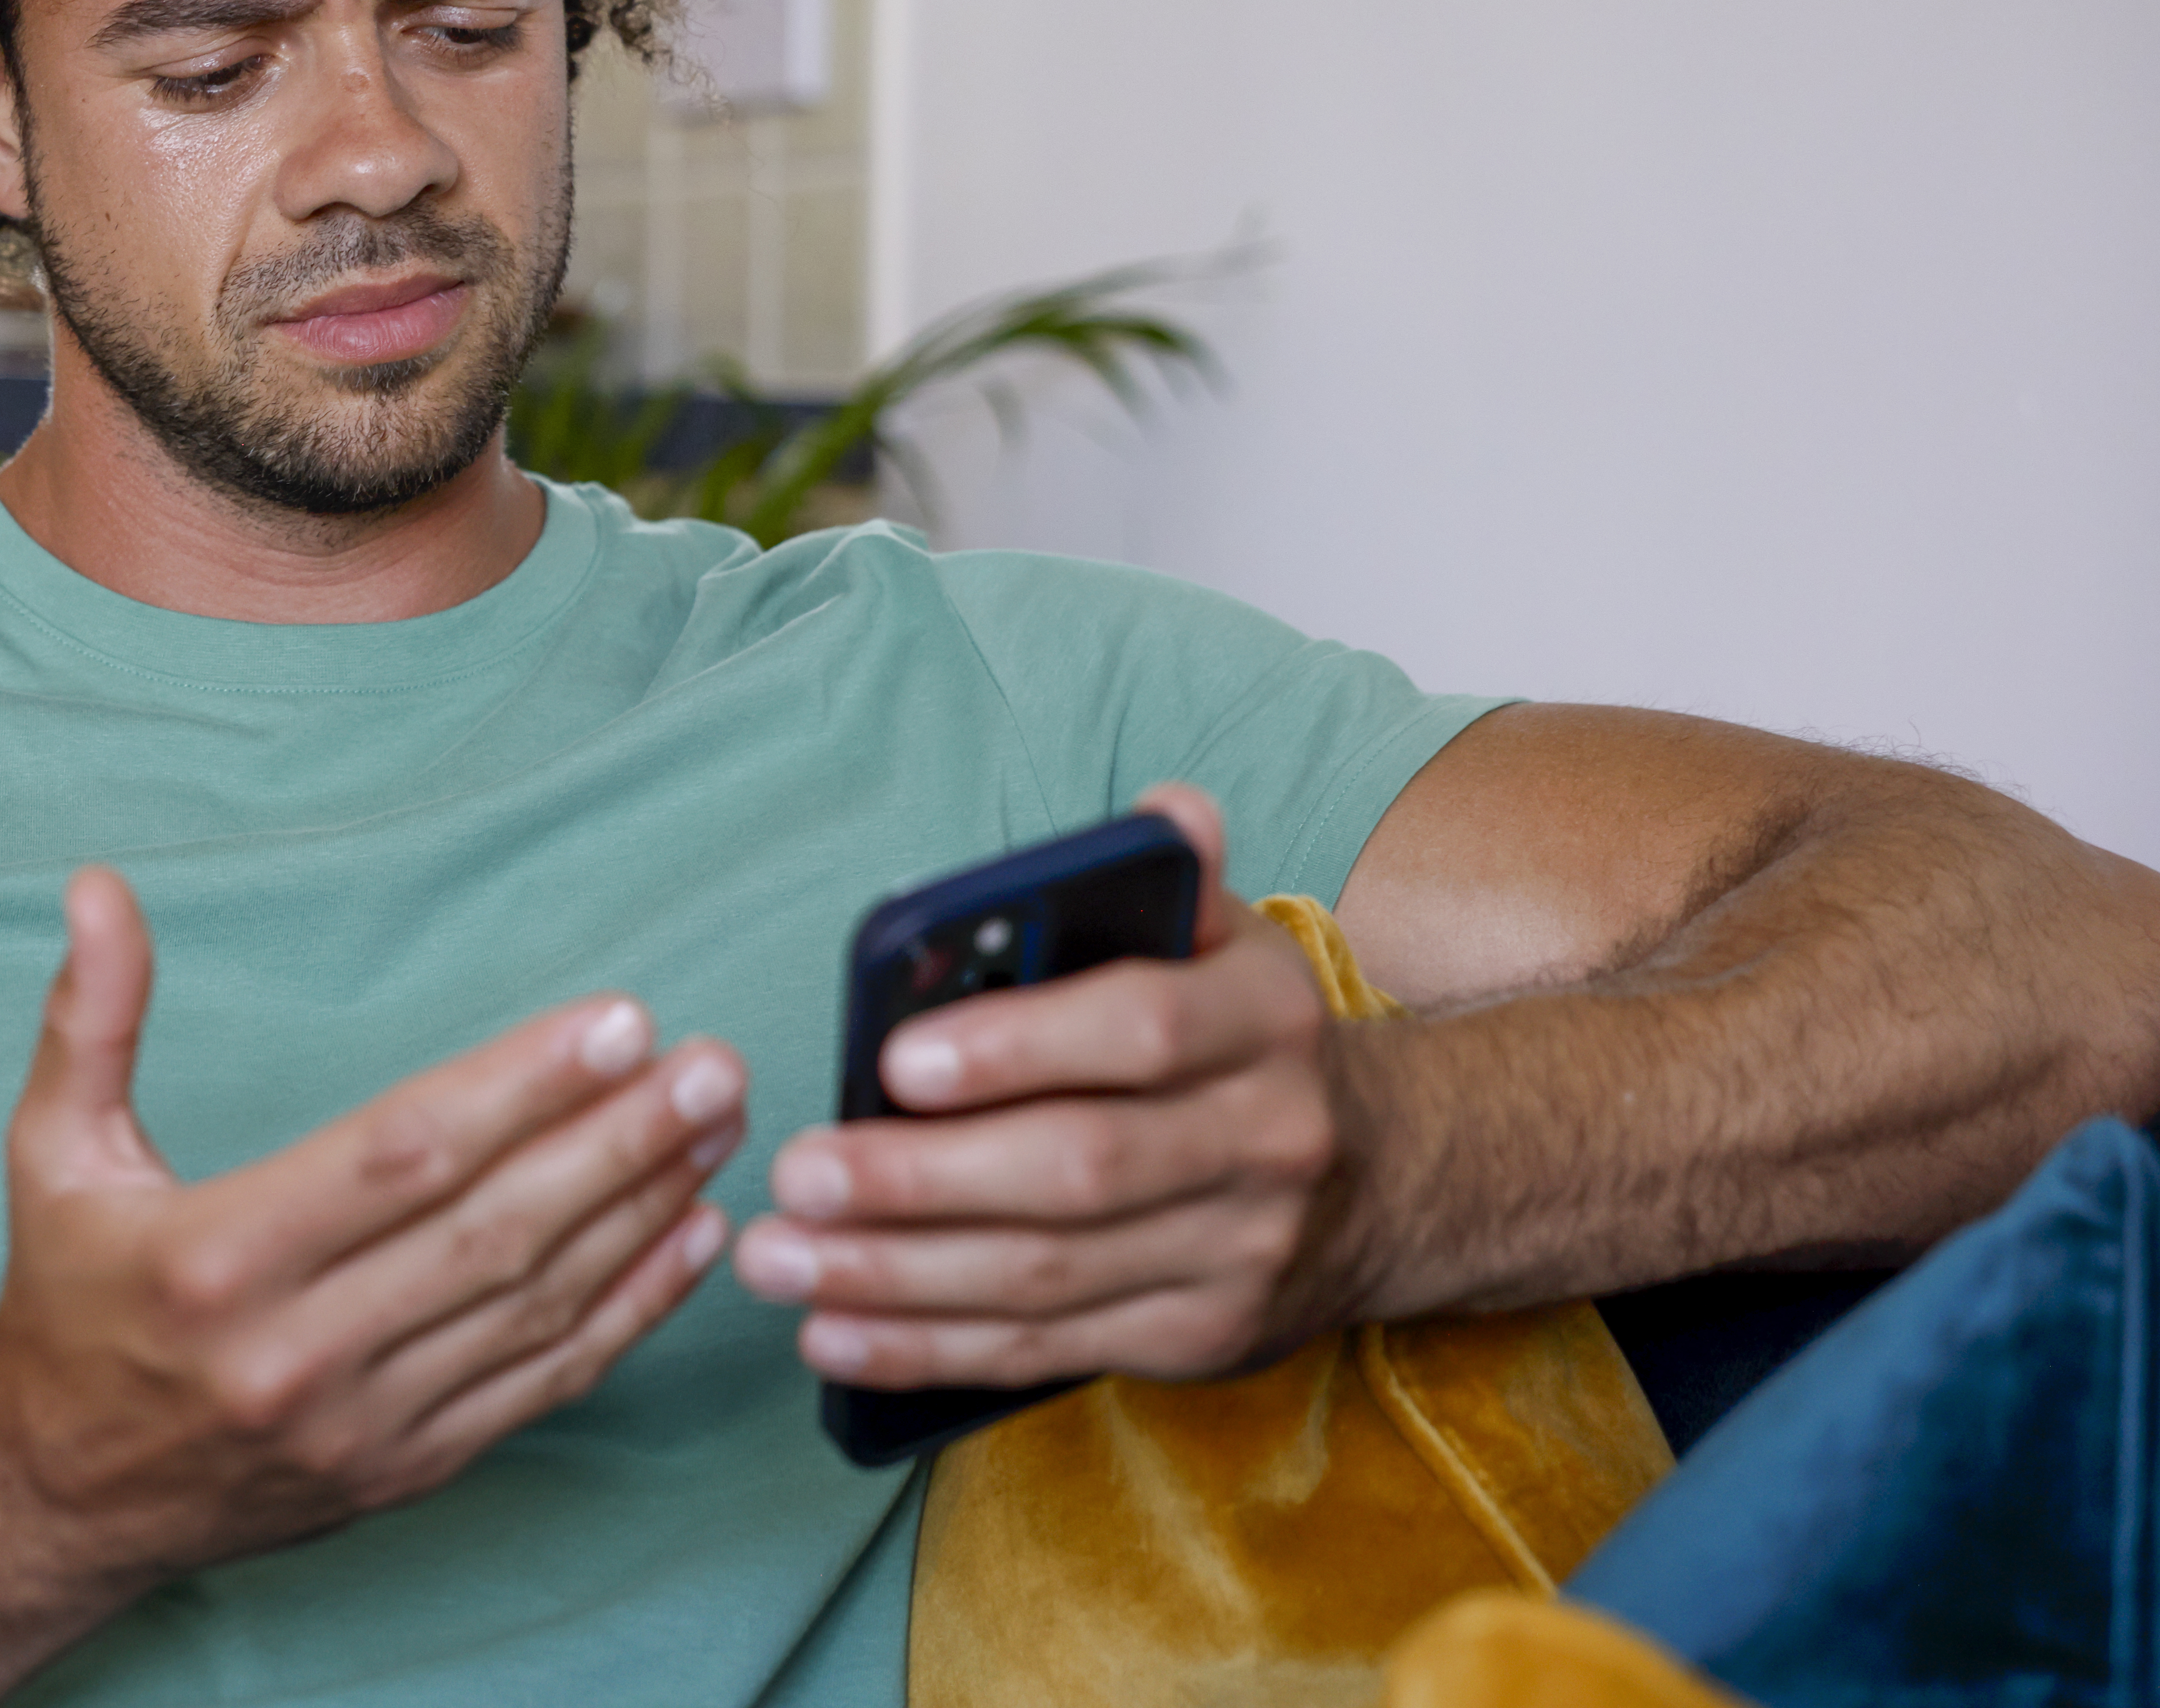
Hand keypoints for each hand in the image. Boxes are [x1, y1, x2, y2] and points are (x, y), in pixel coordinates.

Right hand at [0, 867, 746, 1589]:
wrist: (56, 1503)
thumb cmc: (66, 1305)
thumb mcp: (49, 1152)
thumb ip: (89, 1019)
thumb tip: (100, 888)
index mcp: (218, 1258)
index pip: (404, 1156)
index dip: (522, 1087)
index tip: (617, 1023)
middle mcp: (297, 1353)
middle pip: (494, 1231)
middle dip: (619, 1141)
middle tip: (711, 1067)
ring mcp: (362, 1426)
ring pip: (535, 1309)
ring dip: (643, 1213)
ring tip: (717, 1129)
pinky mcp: (405, 1471)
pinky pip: (542, 1388)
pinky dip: (629, 1313)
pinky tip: (692, 1241)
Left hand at [733, 785, 1353, 1389]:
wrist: (1381, 1179)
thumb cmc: (1238, 1038)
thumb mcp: (1226, 946)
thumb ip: (1169, 883)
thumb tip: (1167, 813)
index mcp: (1262, 1020)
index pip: (1138, 1030)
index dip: (1016, 1047)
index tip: (894, 1061)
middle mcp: (1266, 1138)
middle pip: (1076, 1169)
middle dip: (919, 1180)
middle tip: (795, 1176)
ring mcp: (1237, 1251)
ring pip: (1046, 1273)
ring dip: (896, 1276)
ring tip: (778, 1258)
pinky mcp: (1197, 1336)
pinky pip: (1047, 1347)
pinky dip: (931, 1346)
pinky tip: (835, 1335)